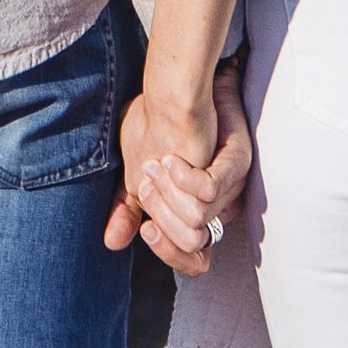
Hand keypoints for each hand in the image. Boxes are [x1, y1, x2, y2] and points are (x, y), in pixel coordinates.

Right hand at [105, 64, 252, 270]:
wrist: (178, 87)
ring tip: (157, 165)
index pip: (196, 260)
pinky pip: (208, 192)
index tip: (145, 229)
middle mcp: (224, 206)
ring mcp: (233, 186)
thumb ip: (128, 209)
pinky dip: (184, 179)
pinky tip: (171, 159)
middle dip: (162, 215)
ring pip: (197, 221)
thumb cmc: (159, 128)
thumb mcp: (138, 175)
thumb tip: (112, 243)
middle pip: (195, 244)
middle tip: (147, 183)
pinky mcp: (235, 164)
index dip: (170, 253)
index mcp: (202, 213)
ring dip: (168, 194)